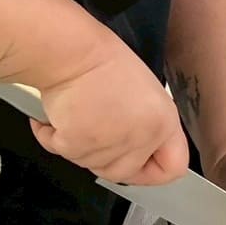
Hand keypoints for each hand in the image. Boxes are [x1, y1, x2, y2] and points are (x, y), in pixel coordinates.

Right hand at [34, 39, 189, 186]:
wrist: (71, 51)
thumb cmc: (103, 59)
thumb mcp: (146, 92)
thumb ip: (150, 125)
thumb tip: (144, 149)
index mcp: (163, 123)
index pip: (172, 167)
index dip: (156, 168)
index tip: (143, 162)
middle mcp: (138, 139)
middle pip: (126, 173)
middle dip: (111, 156)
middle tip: (101, 129)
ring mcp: (106, 146)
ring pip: (93, 166)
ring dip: (84, 147)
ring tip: (81, 114)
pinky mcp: (74, 146)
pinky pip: (62, 152)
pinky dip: (53, 136)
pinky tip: (57, 117)